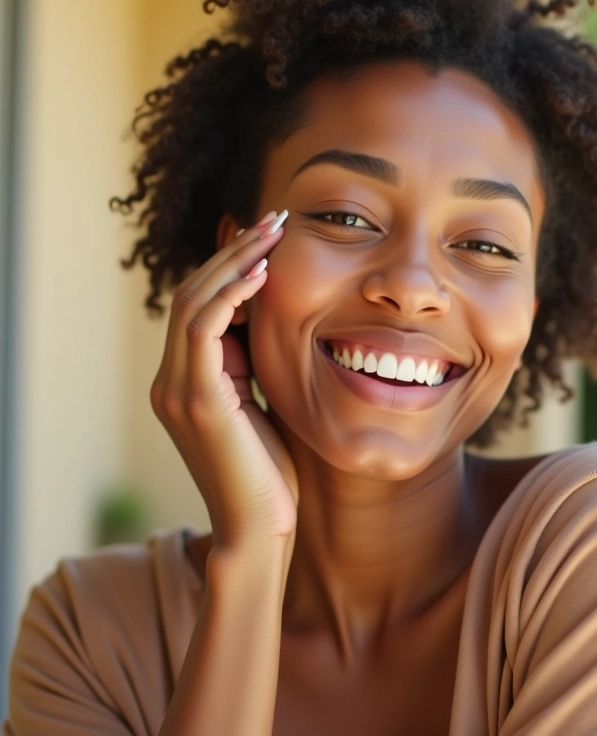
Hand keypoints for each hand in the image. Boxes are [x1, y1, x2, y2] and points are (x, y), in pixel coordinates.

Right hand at [150, 211, 297, 546]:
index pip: (200, 306)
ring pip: (192, 302)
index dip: (229, 267)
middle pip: (191, 294)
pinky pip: (204, 328)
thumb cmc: (270, 472)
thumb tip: (270, 320)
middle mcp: (172, 381)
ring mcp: (178, 389)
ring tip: (272, 231)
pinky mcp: (196, 399)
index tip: (266, 238)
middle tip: (272, 220)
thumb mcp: (262, 405)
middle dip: (233, 252)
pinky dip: (231, 295)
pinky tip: (263, 273)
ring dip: (233, 262)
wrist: (260, 528)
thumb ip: (254, 366)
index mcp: (188, 381)